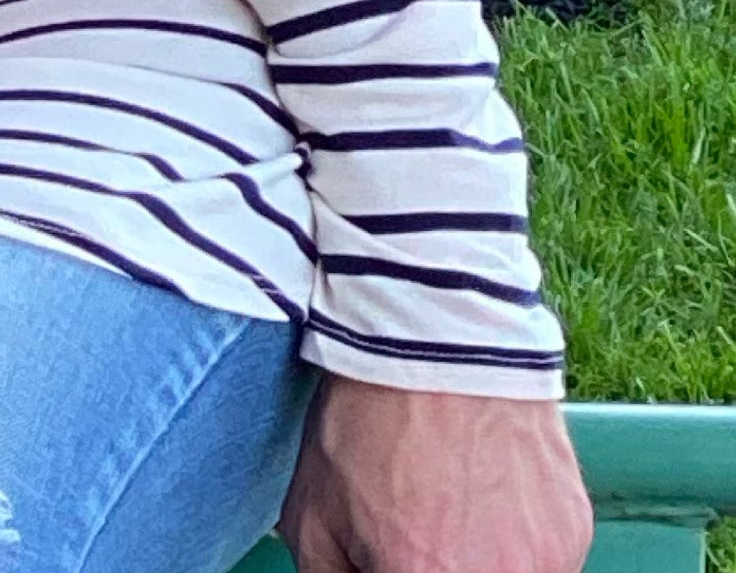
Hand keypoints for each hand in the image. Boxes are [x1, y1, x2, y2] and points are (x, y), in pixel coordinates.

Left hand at [280, 375, 592, 572]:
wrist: (435, 337)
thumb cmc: (365, 424)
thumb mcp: (312, 517)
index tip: (390, 564)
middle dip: (435, 568)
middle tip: (420, 548)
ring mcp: (549, 566)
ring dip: (481, 565)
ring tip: (450, 524)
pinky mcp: (574, 533)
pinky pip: (544, 566)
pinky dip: (514, 552)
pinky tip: (482, 503)